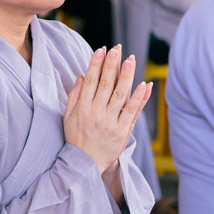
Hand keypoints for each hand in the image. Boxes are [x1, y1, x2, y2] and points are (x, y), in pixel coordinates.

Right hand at [64, 46, 152, 176]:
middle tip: (118, 49)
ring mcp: (110, 122)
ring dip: (126, 75)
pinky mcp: (122, 131)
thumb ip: (74, 96)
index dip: (96, 64)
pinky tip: (144, 84)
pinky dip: (139, 97)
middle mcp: (96, 113)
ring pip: (120, 94)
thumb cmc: (76, 139)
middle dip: (112, 64)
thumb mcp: (68, 117)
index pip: (90, 81)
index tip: (101, 50)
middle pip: (105, 84)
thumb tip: (82, 76)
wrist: (85, 165)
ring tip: (131, 60)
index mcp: (82, 108)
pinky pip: (132, 111)